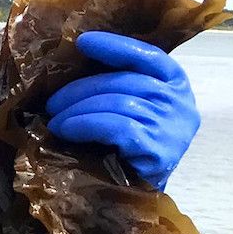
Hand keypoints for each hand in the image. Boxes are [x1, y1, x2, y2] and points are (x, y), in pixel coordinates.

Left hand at [46, 31, 199, 190]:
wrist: (139, 191)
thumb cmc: (129, 144)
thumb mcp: (134, 105)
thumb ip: (118, 83)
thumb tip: (75, 60)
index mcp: (176, 84)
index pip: (148, 55)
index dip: (115, 46)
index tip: (83, 42)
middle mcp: (181, 103)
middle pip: (124, 80)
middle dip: (80, 89)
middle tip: (51, 103)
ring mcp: (172, 127)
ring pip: (116, 102)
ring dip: (76, 110)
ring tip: (55, 121)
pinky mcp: (158, 151)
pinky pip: (115, 126)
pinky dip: (83, 125)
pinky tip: (66, 130)